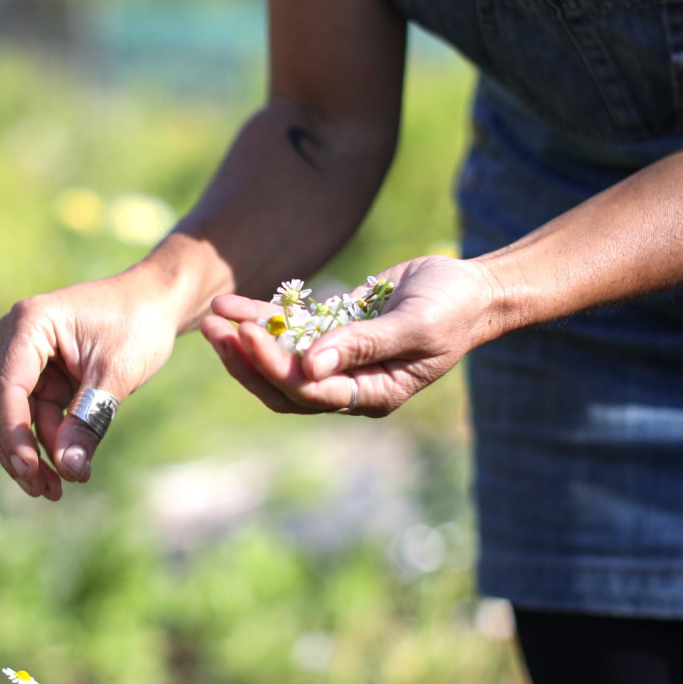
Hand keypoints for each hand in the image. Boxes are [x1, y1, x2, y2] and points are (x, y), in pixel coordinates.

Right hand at [0, 275, 177, 499]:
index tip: (29, 471)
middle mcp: (17, 338)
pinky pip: (34, 416)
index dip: (14, 433)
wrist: (157, 304)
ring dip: (32, 453)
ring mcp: (25, 357)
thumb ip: (89, 418)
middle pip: (1, 405)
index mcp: (30, 324)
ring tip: (56, 490)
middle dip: (18, 451)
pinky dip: (46, 442)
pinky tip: (66, 470)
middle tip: (41, 490)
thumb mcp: (116, 373)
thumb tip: (68, 469)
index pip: (8, 387)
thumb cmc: (138, 324)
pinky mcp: (40, 375)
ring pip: (15, 417)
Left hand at [200, 256, 497, 415]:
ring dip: (244, 343)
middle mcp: (348, 383)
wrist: (470, 288)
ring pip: (279, 361)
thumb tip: (309, 364)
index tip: (249, 336)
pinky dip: (260, 317)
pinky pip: (289, 329)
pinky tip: (230, 304)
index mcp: (372, 395)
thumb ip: (363, 344)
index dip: (275, 368)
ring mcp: (337, 358)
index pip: (310, 391)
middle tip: (215, 333)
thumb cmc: (452, 310)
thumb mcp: (415, 326)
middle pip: (283, 386)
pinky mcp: (331, 330)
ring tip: (212, 319)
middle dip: (247, 362)